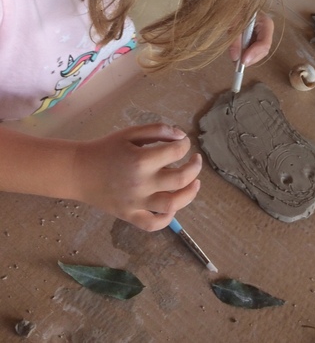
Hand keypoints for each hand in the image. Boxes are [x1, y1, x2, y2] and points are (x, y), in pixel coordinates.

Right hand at [72, 124, 200, 230]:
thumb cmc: (106, 149)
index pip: (176, 152)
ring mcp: (136, 203)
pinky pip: (153, 224)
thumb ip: (157, 131)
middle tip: (196, 160)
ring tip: (195, 184)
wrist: (78, 171)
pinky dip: (167, 218)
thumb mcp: (131, 133)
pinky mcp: (129, 216)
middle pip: (181, 180)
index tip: (184, 143)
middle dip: (194, 168)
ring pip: (172, 204)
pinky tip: (172, 206)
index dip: (185, 145)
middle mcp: (141, 184)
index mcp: (141, 160)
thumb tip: (181, 136)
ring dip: (189, 194)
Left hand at [229, 12, 273, 65]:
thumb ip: (234, 40)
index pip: (265, 42)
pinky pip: (253, 50)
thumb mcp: (233, 21)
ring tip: (235, 58)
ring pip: (258, 52)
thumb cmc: (235, 7)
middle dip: (251, 58)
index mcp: (265, 23)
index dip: (255, 53)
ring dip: (248, 57)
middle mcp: (266, 31)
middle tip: (238, 64)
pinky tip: (238, 54)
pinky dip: (245, 54)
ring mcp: (261, 36)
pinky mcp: (255, 39)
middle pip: (263, 50)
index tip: (243, 61)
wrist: (233, 2)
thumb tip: (235, 58)